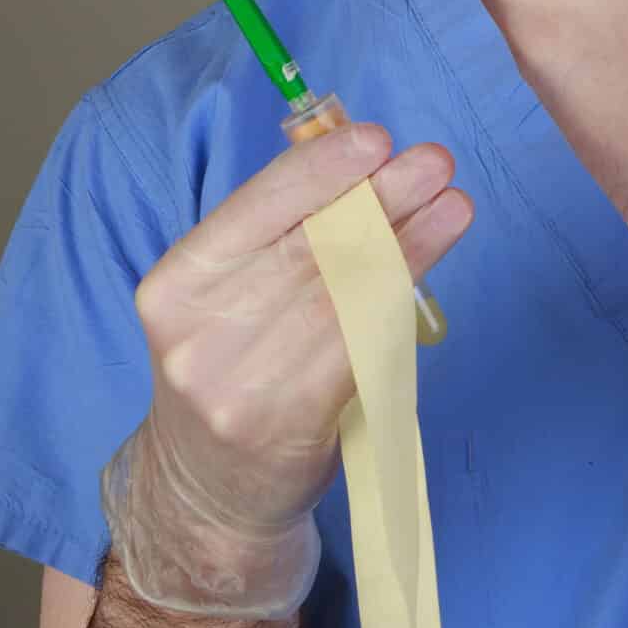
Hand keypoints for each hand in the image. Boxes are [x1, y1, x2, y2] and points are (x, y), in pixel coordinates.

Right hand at [102, 121, 469, 612]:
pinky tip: (428, 274)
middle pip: (306, 249)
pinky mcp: (289, 423)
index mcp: (175, 286)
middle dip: (380, 198)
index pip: (250, 210)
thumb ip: (275, 242)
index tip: (374, 138)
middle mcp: (198, 334)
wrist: (210, 489)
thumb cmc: (232, 372)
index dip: (316, 170)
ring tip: (453, 207)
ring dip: (409, 244)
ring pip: (342, 296)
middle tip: (435, 162)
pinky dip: (399, 303)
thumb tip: (357, 165)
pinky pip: (358, 349)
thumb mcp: (224, 302)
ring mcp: (240, 384)